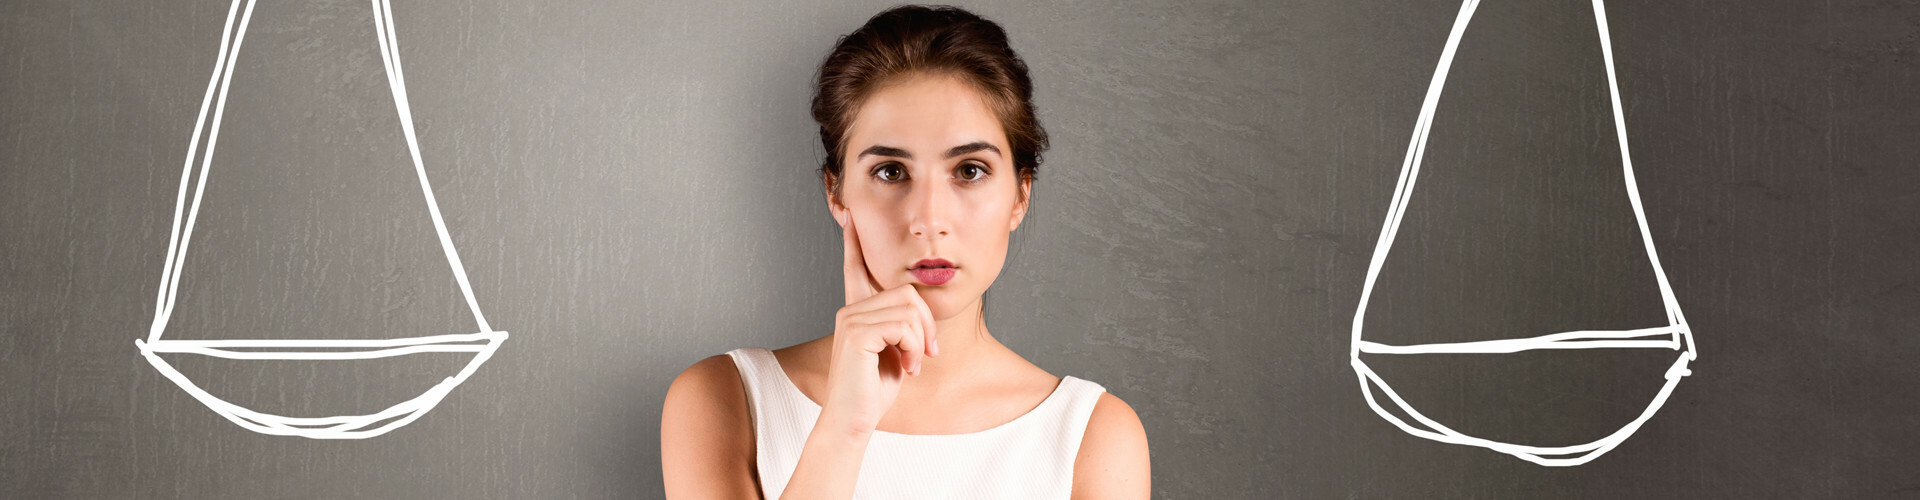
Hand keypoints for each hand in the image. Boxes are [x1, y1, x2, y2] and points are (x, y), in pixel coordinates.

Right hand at [821, 211, 939, 435]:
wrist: (853, 422)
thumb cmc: (873, 392)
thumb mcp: (896, 353)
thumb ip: (902, 327)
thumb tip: (917, 309)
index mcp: (857, 312)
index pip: (855, 268)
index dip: (854, 242)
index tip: (850, 215)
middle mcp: (850, 310)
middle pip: (907, 292)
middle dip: (927, 325)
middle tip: (926, 355)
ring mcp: (850, 319)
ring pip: (909, 309)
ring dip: (921, 341)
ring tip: (912, 365)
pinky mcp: (855, 333)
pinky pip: (903, 326)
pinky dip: (913, 348)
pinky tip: (906, 368)